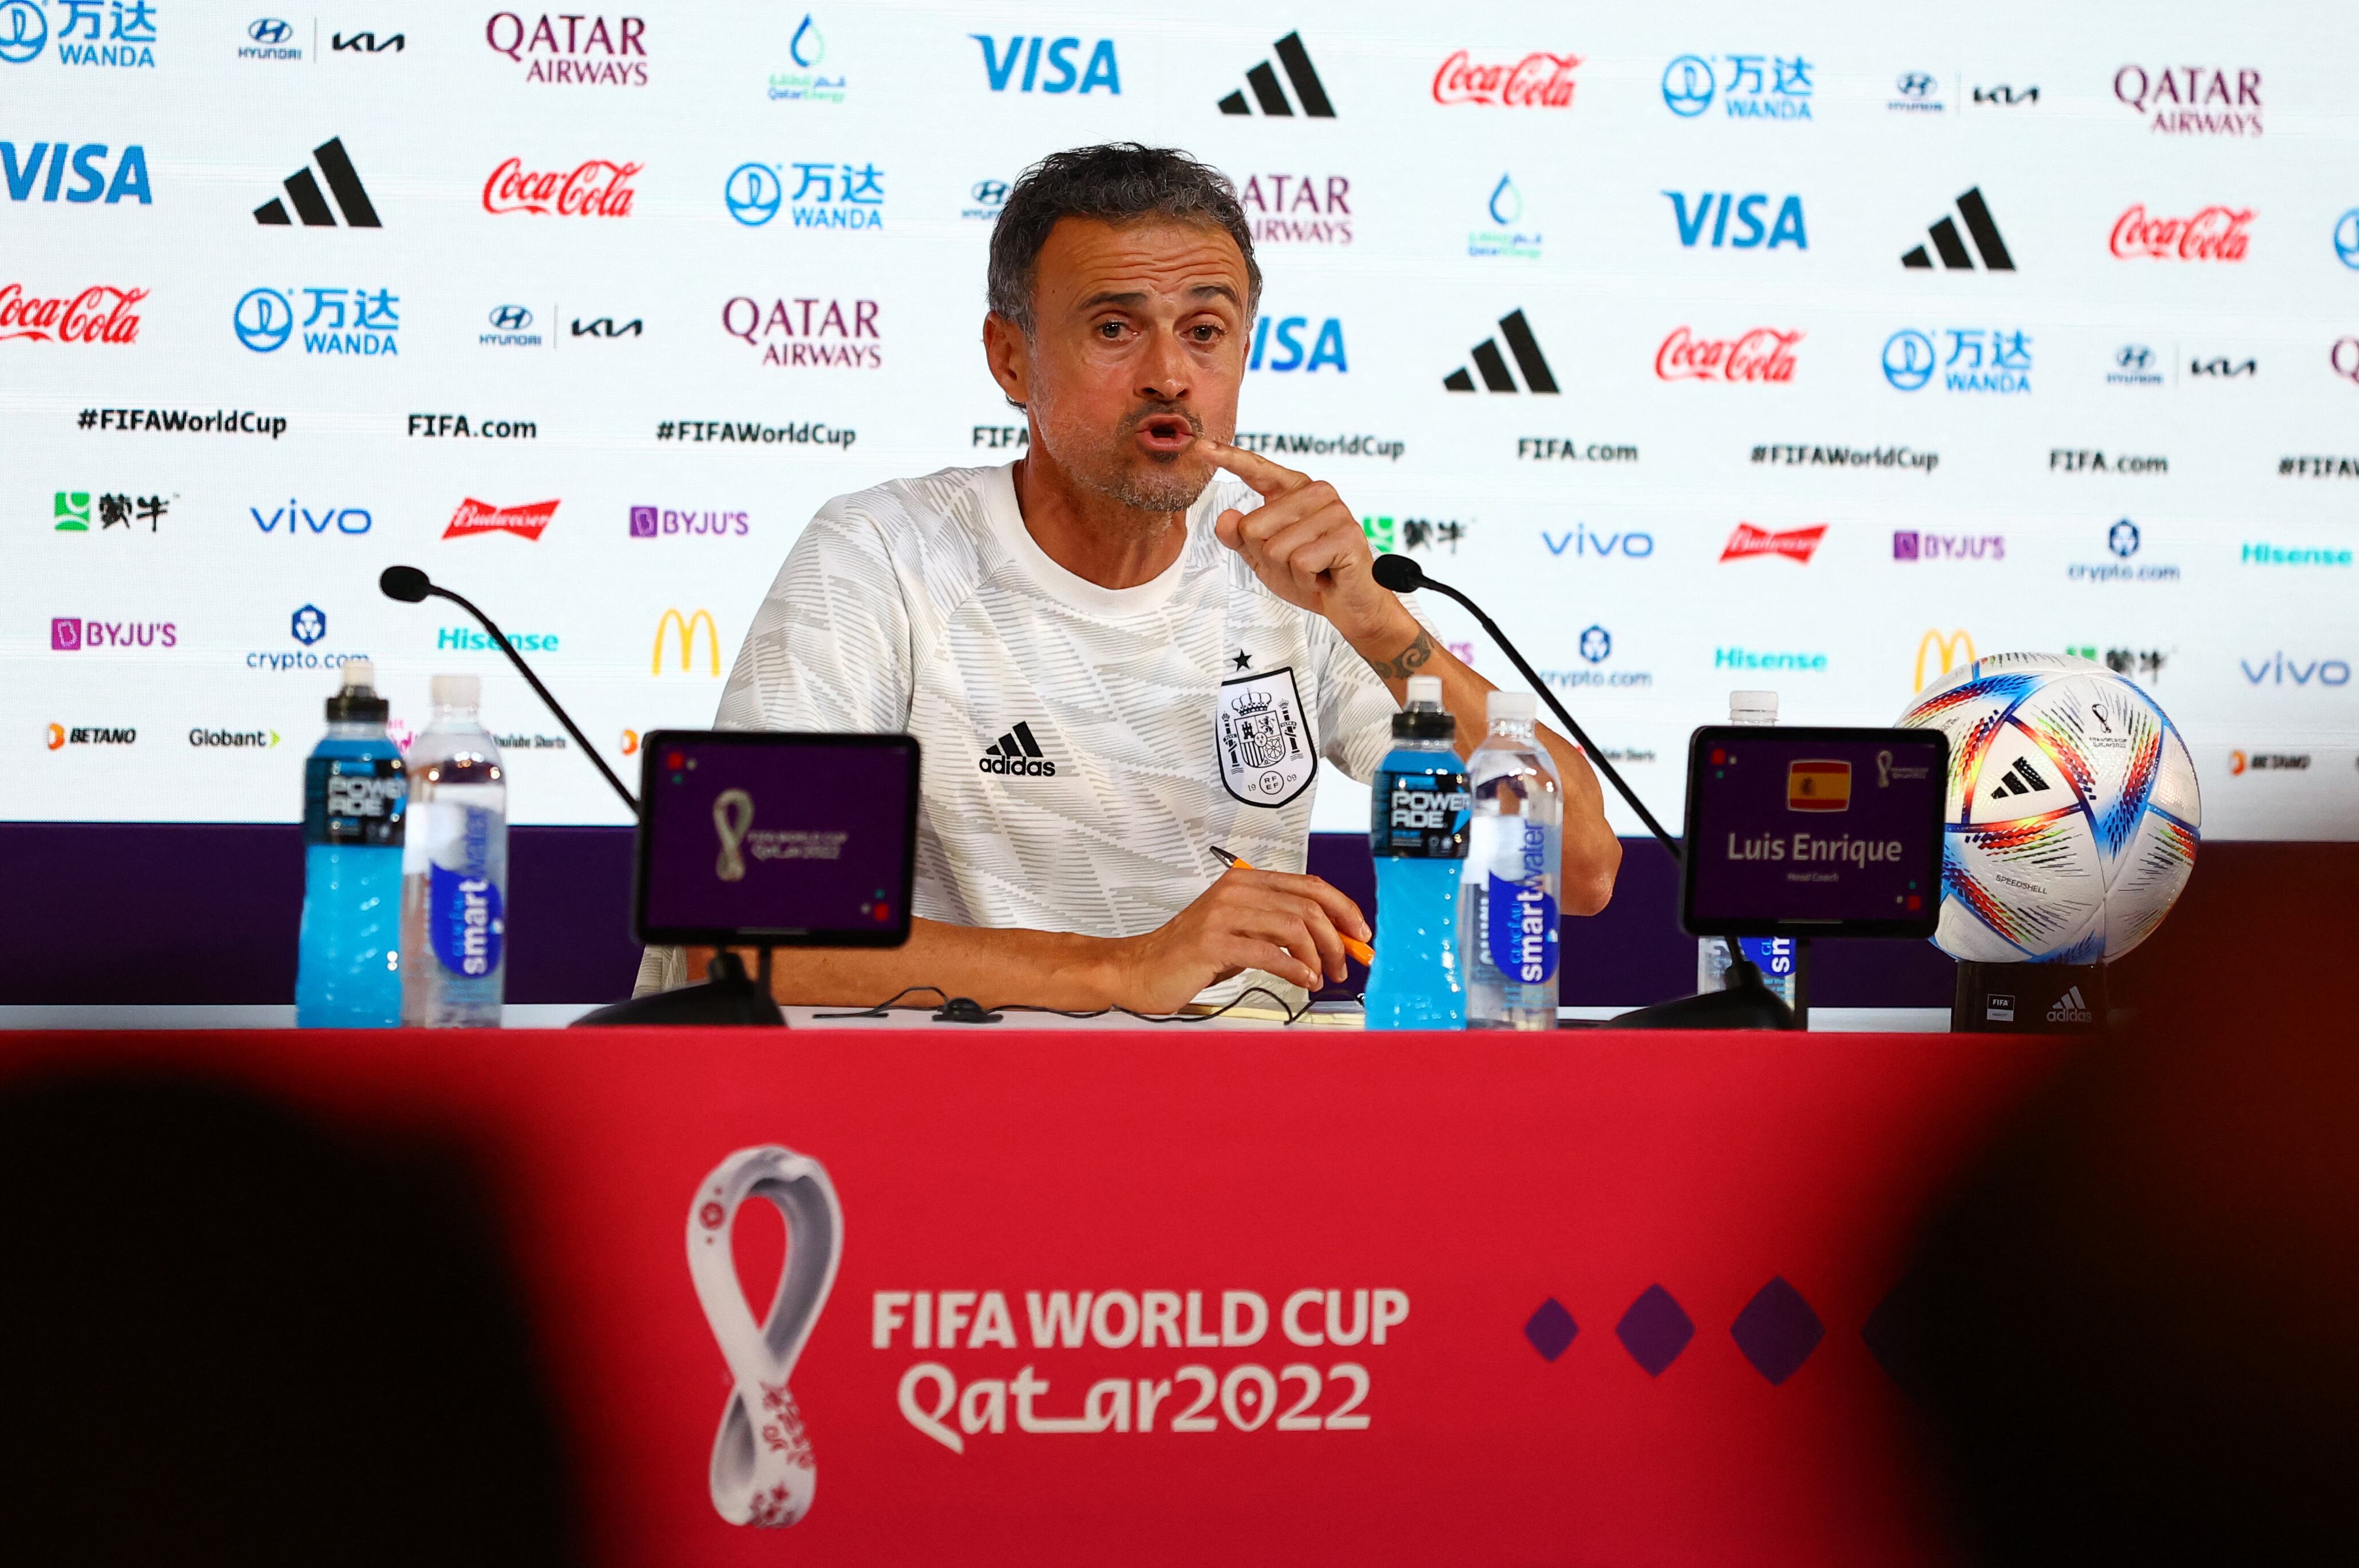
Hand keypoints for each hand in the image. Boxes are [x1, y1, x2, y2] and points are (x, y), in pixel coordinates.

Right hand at [1107, 867, 1370, 1011]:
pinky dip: (1294, 967)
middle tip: (1344, 963)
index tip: (1360, 933)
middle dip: (1336, 938)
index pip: (1310, 885)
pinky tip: (1303, 979)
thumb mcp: (1242, 932)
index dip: (1344, 908)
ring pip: (1293, 925)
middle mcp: (1236, 890)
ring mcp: (1223, 914)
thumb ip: (1281, 929)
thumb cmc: (1191, 954)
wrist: (1140, 970)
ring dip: (1318, 955)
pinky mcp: (1213, 942)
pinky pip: (1268, 951)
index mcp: (1246, 881)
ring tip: (1322, 976)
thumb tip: (1332, 940)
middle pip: (1308, 905)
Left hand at [1198, 437, 1414, 653]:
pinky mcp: (1347, 536)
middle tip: (1297, 564)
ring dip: (1288, 572)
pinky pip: (1300, 562)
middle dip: (1267, 557)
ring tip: (1312, 571)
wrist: (1348, 604)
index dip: (1229, 458)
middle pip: (1254, 526)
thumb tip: (1226, 519)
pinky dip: (1305, 580)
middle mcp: (1317, 494)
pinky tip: (1322, 577)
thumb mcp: (1264, 558)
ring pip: (1275, 547)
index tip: (1201, 447)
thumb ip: (1240, 538)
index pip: (1257, 470)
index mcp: (1295, 491)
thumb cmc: (1311, 576)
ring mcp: (1335, 512)